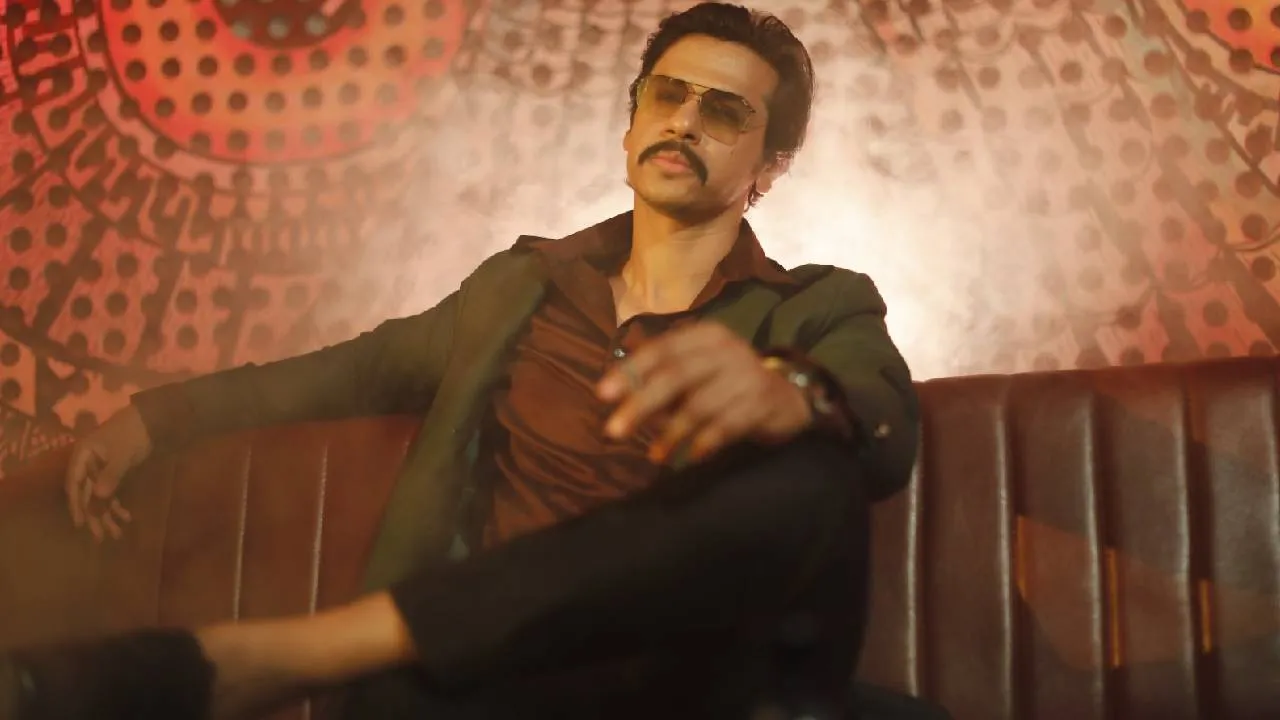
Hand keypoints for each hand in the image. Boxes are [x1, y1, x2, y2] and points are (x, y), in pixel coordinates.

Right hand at [64, 405, 152, 541]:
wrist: (153, 418)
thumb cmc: (133, 433)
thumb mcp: (122, 455)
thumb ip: (110, 476)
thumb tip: (98, 497)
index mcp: (82, 456)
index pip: (74, 485)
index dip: (76, 505)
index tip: (80, 524)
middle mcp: (88, 463)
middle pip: (87, 494)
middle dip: (94, 516)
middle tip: (100, 537)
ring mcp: (101, 468)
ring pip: (100, 496)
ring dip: (107, 514)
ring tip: (116, 534)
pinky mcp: (115, 471)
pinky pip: (112, 492)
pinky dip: (118, 505)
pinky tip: (127, 518)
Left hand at [596, 322, 811, 462]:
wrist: (787, 399)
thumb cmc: (728, 385)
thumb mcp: (698, 374)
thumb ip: (662, 381)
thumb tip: (619, 397)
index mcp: (706, 336)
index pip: (662, 350)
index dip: (630, 371)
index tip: (603, 394)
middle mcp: (728, 350)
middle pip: (676, 376)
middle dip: (641, 404)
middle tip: (614, 430)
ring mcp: (748, 375)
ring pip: (699, 405)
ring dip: (671, 434)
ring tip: (654, 455)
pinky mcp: (763, 403)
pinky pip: (726, 426)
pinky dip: (703, 443)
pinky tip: (689, 458)